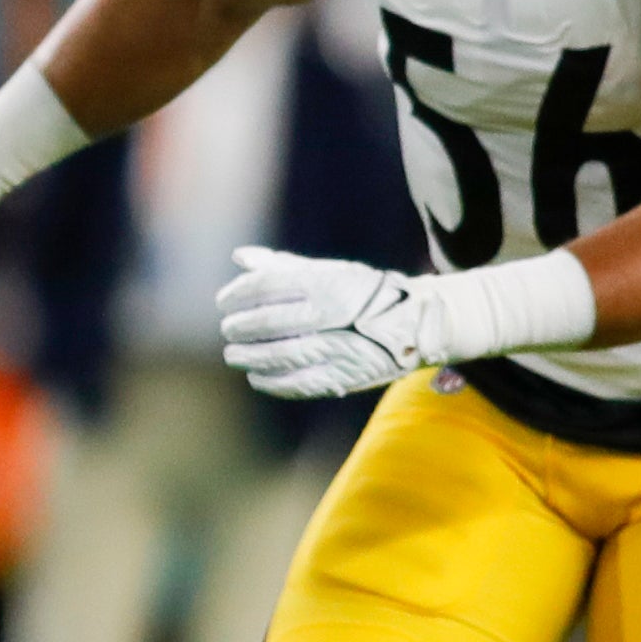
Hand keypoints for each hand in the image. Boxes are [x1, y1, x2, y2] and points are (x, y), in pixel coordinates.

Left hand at [217, 245, 427, 399]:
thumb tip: (240, 257)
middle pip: (273, 321)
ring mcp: (342, 346)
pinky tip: (256, 377)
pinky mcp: (348, 376)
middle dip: (242, 327)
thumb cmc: (362, 293)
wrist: (417, 323)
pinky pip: (302, 384)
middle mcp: (335, 313)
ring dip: (252, 357)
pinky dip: (273, 382)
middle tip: (228, 329)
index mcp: (328, 282)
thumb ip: (283, 266)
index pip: (270, 285)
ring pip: (284, 355)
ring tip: (234, 354)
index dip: (240, 294)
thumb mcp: (328, 271)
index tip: (223, 301)